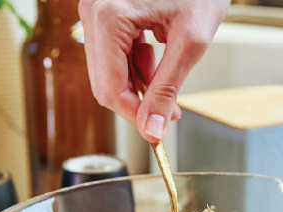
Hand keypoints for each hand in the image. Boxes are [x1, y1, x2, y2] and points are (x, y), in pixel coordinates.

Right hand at [80, 0, 229, 141]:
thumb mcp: (190, 42)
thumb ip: (168, 88)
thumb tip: (152, 129)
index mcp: (108, 15)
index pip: (109, 87)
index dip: (134, 114)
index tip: (157, 129)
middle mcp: (93, 10)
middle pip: (104, 81)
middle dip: (137, 99)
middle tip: (169, 108)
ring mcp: (95, 10)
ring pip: (108, 70)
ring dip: (138, 82)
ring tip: (169, 75)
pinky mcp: (103, 11)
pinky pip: (112, 52)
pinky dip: (135, 64)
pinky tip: (158, 55)